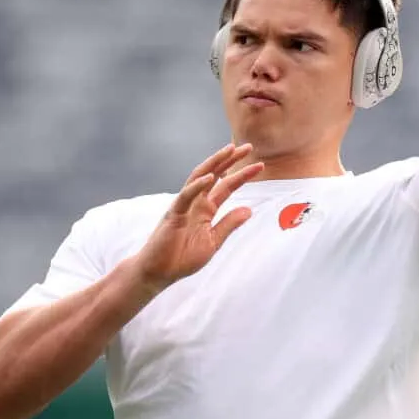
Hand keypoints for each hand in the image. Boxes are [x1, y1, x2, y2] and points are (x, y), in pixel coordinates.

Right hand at [135, 143, 262, 291]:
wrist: (158, 272)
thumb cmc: (182, 258)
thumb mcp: (213, 241)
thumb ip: (228, 224)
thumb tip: (249, 210)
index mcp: (206, 209)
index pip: (227, 186)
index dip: (243, 175)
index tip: (260, 165)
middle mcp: (196, 202)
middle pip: (215, 174)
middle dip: (231, 159)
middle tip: (248, 146)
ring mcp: (184, 206)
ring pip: (199, 178)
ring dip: (214, 163)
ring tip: (229, 150)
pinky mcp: (173, 214)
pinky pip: (185, 196)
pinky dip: (196, 186)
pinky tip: (209, 177)